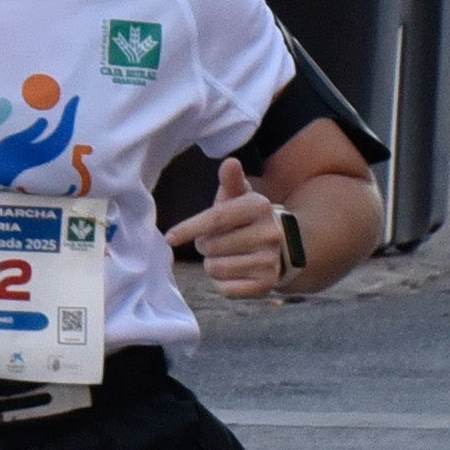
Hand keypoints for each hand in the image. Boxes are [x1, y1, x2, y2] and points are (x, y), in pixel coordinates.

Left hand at [167, 157, 287, 299]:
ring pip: (214, 268)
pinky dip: (222, 282)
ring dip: (212, 263)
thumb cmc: (247, 218)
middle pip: (210, 246)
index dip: (188, 228)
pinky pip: (225, 288)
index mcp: (260, 207)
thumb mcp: (239, 196)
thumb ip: (231, 181)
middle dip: (205, 245)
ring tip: (227, 255)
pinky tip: (234, 270)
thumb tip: (230, 162)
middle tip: (217, 240)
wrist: (280, 246)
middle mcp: (269, 234)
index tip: (169, 238)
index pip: (215, 219)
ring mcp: (269, 261)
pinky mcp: (266, 285)